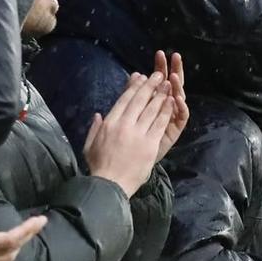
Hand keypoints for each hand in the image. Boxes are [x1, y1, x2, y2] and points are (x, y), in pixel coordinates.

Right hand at [83, 62, 183, 195]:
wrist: (110, 186)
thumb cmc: (99, 167)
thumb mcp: (90, 145)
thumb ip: (94, 128)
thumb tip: (99, 114)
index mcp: (109, 123)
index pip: (124, 100)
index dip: (134, 87)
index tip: (140, 77)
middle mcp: (123, 125)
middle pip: (139, 100)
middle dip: (150, 85)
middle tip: (158, 75)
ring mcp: (138, 134)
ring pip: (151, 109)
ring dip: (161, 94)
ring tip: (167, 83)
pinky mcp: (150, 144)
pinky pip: (160, 123)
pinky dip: (166, 110)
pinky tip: (171, 101)